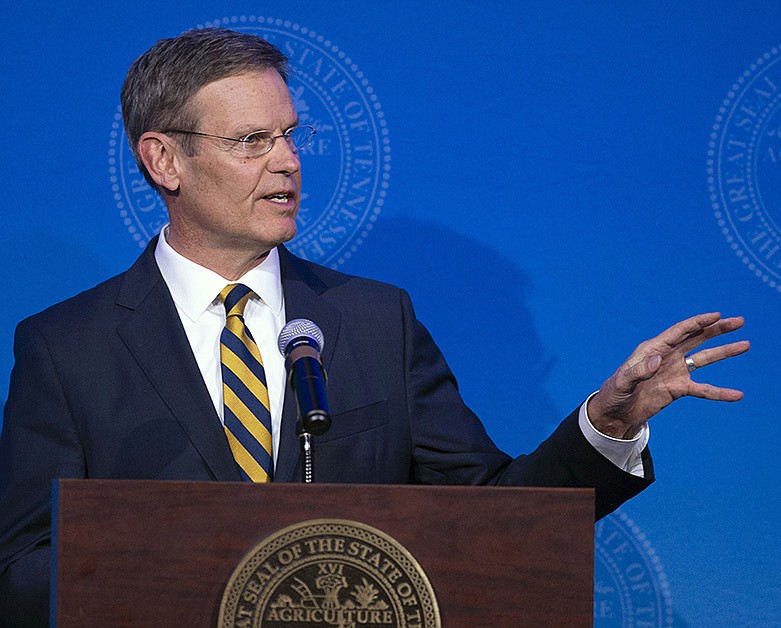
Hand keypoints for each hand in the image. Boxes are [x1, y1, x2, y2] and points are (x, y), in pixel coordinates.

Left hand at [588, 313, 749, 438]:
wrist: (616, 412)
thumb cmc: (614, 393)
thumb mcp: (622, 382)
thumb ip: (638, 371)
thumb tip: (657, 360)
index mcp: (652, 348)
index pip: (679, 331)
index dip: (698, 323)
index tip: (717, 316)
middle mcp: (667, 356)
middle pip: (696, 339)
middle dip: (716, 329)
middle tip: (738, 321)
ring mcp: (675, 371)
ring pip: (704, 359)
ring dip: (724, 351)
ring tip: (745, 344)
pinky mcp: (678, 388)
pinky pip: (703, 389)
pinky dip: (719, 392)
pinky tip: (737, 395)